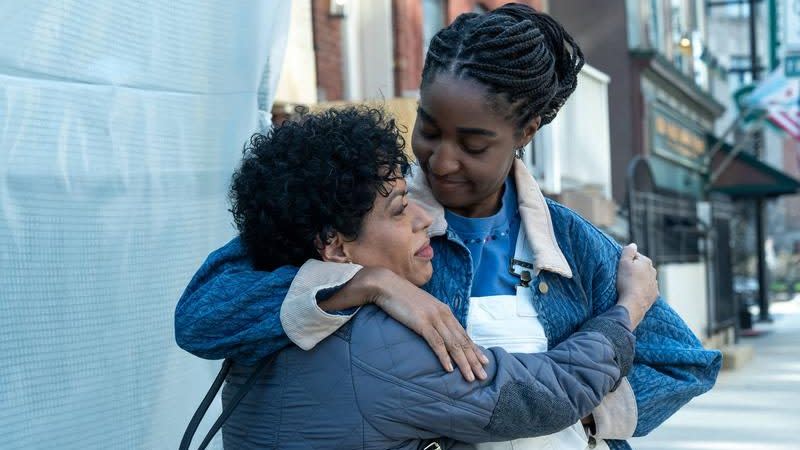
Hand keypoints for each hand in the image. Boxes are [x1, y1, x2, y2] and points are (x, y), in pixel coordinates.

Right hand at [345, 267, 489, 381]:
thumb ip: (432, 317)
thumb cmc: (402, 297)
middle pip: (462, 341)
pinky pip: (436, 343)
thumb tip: (437, 331)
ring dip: (463, 363)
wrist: (387, 285)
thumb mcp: (422, 307)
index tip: (484, 361)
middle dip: (474, 360)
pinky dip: (444, 357)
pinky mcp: (421, 323)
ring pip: (453, 344)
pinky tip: (449, 369)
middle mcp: (443, 314)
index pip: (463, 333)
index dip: (474, 349)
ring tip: (470, 377)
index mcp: (444, 310)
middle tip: (483, 375)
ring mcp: (433, 318)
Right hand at [615, 243, 658, 328]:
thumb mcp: (623, 263)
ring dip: (638, 280)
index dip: (626, 260)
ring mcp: (654, 284)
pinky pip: (647, 289)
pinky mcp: (654, 295)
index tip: (620, 266)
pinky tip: (635, 292)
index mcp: (646, 262)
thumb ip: (628, 251)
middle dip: (634, 269)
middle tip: (623, 276)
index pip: (635, 256)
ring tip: (628, 285)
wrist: (634, 303)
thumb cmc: (627, 282)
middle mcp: (653, 271)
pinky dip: (642, 290)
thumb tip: (633, 245)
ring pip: (645, 278)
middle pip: (641, 267)